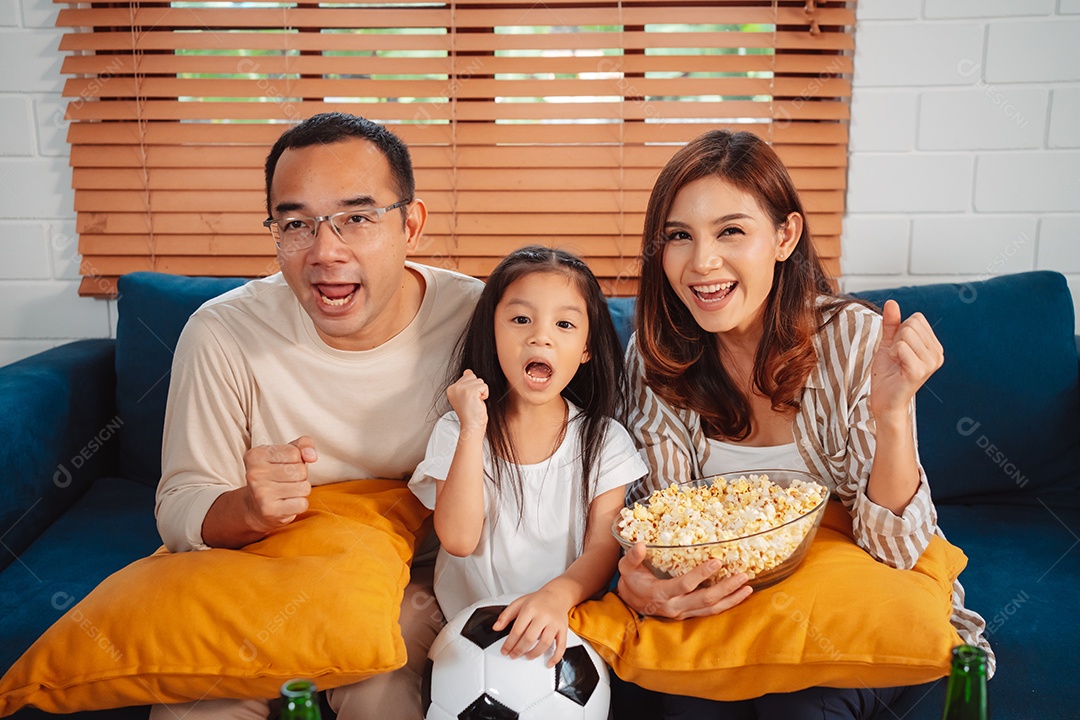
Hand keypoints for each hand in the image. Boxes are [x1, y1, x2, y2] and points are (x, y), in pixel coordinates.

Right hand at [241, 436, 316, 532]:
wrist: (256, 507)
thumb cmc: (276, 475)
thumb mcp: (287, 452)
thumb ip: (304, 444)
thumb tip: (312, 456)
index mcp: (256, 455)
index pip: (294, 453)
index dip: (297, 460)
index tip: (283, 466)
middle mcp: (255, 473)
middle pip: (301, 471)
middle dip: (300, 476)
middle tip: (285, 482)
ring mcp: (261, 493)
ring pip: (304, 487)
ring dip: (300, 491)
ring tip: (286, 492)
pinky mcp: (269, 511)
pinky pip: (302, 504)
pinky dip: (299, 504)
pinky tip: (286, 504)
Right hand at [446, 369, 488, 437]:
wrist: (472, 426)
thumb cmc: (471, 414)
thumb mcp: (466, 396)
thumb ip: (466, 383)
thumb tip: (468, 371)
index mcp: (451, 389)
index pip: (467, 376)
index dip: (473, 388)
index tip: (469, 400)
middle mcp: (454, 388)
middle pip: (473, 376)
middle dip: (477, 388)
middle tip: (473, 401)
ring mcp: (461, 389)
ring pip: (479, 381)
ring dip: (481, 392)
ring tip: (475, 402)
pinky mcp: (469, 392)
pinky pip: (484, 386)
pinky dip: (485, 394)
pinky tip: (478, 403)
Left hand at [493, 590, 571, 666]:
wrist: (557, 595)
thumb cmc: (538, 601)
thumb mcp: (519, 603)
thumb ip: (506, 615)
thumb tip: (496, 627)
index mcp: (530, 609)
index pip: (517, 630)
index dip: (509, 643)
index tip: (505, 650)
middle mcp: (543, 616)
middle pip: (529, 638)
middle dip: (519, 650)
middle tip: (513, 655)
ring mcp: (554, 623)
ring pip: (544, 643)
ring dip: (534, 654)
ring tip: (527, 656)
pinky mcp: (563, 629)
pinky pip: (561, 646)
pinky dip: (555, 657)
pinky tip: (549, 663)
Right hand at [616, 543, 751, 619]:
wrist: (631, 603)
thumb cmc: (631, 581)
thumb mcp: (626, 568)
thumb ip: (632, 557)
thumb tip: (641, 545)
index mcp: (660, 593)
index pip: (684, 584)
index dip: (701, 574)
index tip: (716, 561)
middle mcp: (675, 607)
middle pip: (705, 599)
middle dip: (726, 588)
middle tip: (743, 575)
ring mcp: (683, 613)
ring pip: (712, 608)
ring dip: (732, 598)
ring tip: (748, 586)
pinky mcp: (689, 614)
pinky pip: (711, 611)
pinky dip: (728, 604)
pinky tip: (741, 595)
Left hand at [870, 300, 943, 421]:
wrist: (884, 400)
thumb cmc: (888, 373)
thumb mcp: (889, 343)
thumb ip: (891, 323)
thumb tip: (891, 302)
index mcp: (934, 346)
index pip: (916, 318)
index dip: (900, 331)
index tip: (899, 349)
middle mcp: (937, 354)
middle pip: (911, 324)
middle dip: (896, 338)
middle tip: (897, 357)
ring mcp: (930, 363)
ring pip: (905, 334)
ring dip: (894, 347)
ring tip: (897, 362)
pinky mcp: (919, 370)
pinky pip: (900, 346)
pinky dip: (892, 353)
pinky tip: (896, 367)